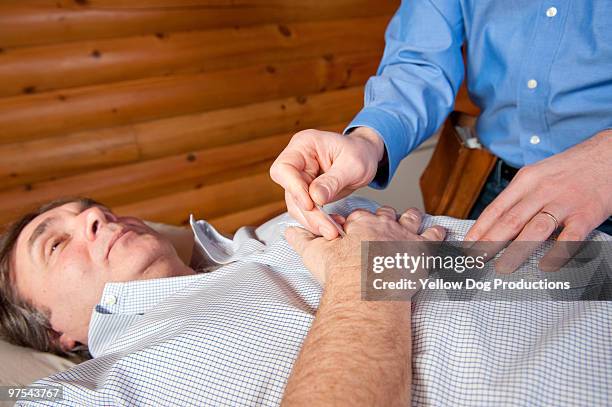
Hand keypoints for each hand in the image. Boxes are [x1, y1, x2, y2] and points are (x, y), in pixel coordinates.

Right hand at [270, 127, 384, 239]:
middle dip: (309, 213)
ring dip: (313, 221)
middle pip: (291, 192)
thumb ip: (334, 180)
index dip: (293, 188)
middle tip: (328, 228)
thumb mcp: (353, 164)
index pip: (284, 168)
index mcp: (304, 145)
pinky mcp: (306, 193)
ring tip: (332, 230)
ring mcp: (300, 178)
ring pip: (296, 206)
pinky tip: (333, 224)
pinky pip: (306, 211)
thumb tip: (316, 198)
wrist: (365, 156)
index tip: (310, 204)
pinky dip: (318, 221)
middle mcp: (297, 162)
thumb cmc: (360, 152)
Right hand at [285, 206, 445, 284]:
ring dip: (413, 217)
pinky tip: (442, 232)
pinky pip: (435, 236)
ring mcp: (405, 234)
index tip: (355, 223)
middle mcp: (383, 224)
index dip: (357, 219)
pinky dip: (439, 233)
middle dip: (386, 215)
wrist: (366, 288)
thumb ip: (302, 240)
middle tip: (386, 218)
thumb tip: (287, 231)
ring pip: (411, 219)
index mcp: (359, 223)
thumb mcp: (315, 254)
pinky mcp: (423, 248)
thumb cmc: (341, 272)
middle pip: (386, 213)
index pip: (358, 215)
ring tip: (414, 216)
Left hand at [465, 130, 611, 272]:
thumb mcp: (539, 175)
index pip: (496, 208)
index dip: (479, 230)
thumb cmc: (571, 168)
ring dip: (516, 251)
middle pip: (510, 220)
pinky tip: (545, 266)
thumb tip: (496, 223)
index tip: (466, 246)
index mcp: (526, 181)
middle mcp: (542, 191)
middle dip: (489, 243)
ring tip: (501, 267)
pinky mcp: (586, 214)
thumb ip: (520, 197)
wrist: (610, 154)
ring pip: (534, 230)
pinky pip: (569, 237)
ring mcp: (564, 203)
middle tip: (474, 260)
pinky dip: (557, 253)